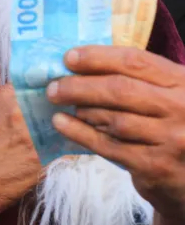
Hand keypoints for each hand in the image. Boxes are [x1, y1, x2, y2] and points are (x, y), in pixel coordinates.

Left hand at [48, 45, 184, 220]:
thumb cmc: (173, 124)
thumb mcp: (169, 94)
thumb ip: (138, 79)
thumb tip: (80, 64)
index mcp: (183, 82)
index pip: (136, 62)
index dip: (97, 57)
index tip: (68, 58)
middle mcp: (182, 109)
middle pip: (120, 90)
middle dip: (80, 86)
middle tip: (53, 86)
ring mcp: (172, 139)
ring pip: (113, 119)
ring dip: (81, 109)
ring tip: (59, 103)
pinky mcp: (156, 166)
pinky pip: (109, 146)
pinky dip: (79, 133)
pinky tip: (61, 123)